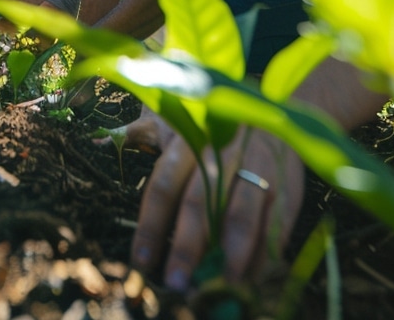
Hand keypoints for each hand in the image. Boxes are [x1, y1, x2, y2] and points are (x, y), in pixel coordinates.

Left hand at [125, 107, 303, 290]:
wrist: (280, 110)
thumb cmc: (220, 130)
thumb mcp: (186, 127)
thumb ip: (151, 146)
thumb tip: (107, 155)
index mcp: (189, 141)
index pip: (164, 186)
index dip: (152, 226)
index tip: (142, 262)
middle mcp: (222, 153)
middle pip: (199, 203)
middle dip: (187, 247)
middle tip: (177, 282)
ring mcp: (257, 169)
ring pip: (240, 215)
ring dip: (229, 255)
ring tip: (221, 284)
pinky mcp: (286, 186)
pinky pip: (273, 225)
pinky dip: (261, 255)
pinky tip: (249, 275)